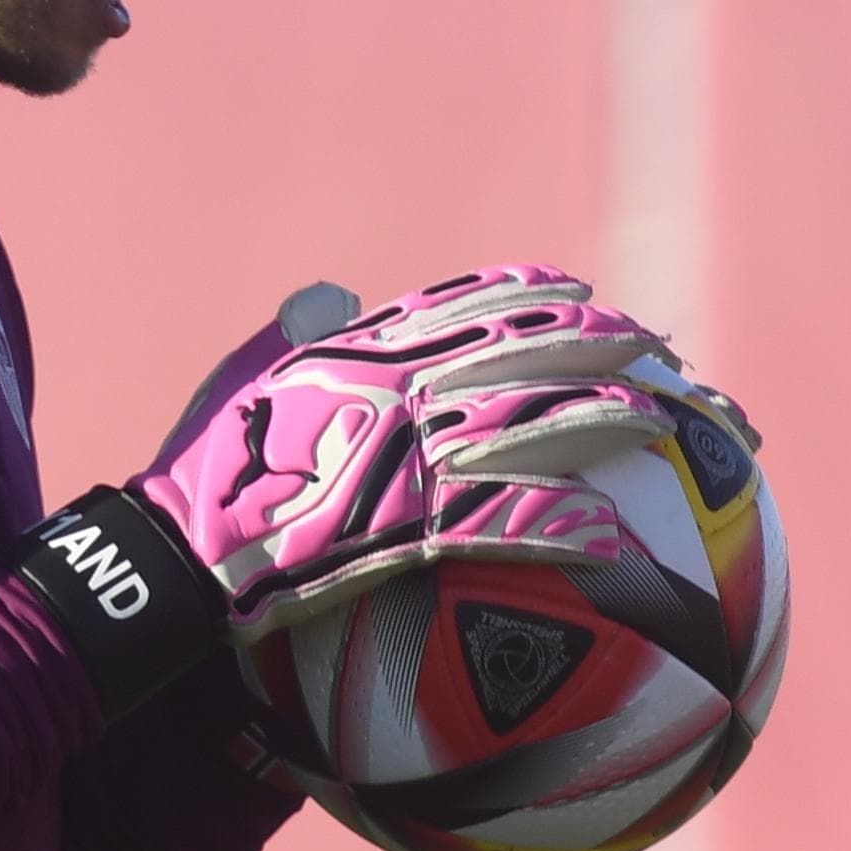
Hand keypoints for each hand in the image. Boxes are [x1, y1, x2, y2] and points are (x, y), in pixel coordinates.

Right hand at [135, 268, 719, 636]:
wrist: (167, 560)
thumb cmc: (193, 484)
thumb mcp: (236, 389)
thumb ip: (292, 336)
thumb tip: (330, 289)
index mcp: (365, 350)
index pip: (475, 303)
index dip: (545, 299)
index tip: (597, 300)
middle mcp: (398, 385)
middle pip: (534, 349)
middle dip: (617, 350)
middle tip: (680, 365)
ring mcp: (406, 452)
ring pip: (540, 420)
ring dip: (620, 421)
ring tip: (683, 433)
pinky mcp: (407, 522)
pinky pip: (506, 523)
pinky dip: (566, 529)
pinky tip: (619, 546)